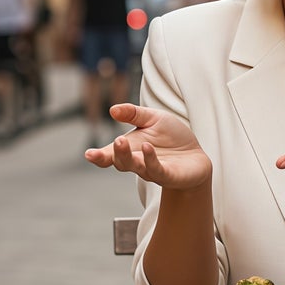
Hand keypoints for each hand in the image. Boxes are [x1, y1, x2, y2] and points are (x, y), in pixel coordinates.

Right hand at [86, 102, 212, 190]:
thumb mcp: (153, 119)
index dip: (98, 157)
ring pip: (135, 167)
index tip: (89, 154)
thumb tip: (113, 109)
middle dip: (113, 154)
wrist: (195, 156)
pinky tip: (147, 148)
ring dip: (127, 156)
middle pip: (120, 162)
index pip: (109, 155)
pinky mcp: (169, 175)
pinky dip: (150, 159)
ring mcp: (152, 170)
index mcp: (129, 149)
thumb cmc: (171, 137)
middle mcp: (137, 162)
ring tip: (121, 141)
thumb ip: (133, 114)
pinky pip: (157, 170)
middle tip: (114, 141)